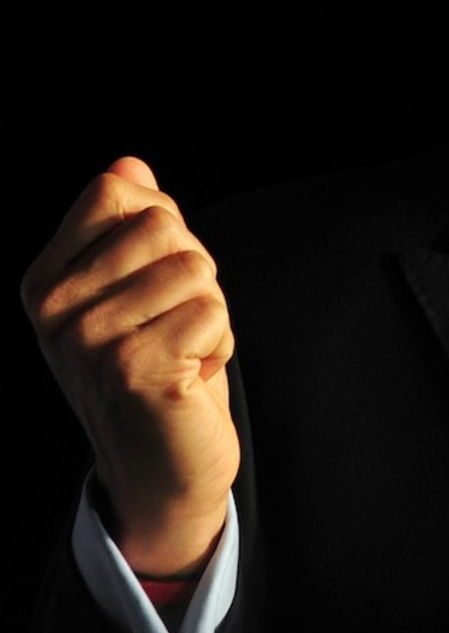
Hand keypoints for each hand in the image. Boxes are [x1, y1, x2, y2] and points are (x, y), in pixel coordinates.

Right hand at [21, 157, 238, 576]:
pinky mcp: (135, 370)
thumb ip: (130, 225)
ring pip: (195, 268)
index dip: (162, 226)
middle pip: (163, 225)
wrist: (161, 471)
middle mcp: (56, 309)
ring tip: (181, 355)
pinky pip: (212, 311)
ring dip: (209, 313)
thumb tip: (128, 162)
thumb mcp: (137, 289)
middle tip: (173, 327)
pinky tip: (189, 379)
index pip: (115, 189)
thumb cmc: (158, 368)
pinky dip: (220, 344)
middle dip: (193, 272)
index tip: (152, 281)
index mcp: (45, 280)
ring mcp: (90, 340)